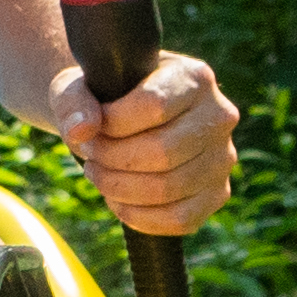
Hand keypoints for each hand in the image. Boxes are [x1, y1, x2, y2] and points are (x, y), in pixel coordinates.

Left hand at [44, 46, 240, 233]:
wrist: (123, 119)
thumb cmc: (102, 99)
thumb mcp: (78, 87)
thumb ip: (73, 103)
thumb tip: (81, 132)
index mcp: (193, 77)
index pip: (155, 105)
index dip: (113, 124)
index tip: (92, 127)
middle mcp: (219, 115)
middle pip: (163, 152)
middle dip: (112, 159)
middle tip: (90, 153)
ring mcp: (223, 157)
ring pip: (170, 188)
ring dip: (119, 188)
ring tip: (98, 173)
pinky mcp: (218, 193)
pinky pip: (181, 219)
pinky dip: (139, 216)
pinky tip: (117, 200)